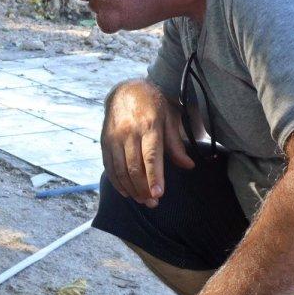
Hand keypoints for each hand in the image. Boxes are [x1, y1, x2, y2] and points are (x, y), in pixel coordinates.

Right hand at [101, 80, 193, 207]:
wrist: (126, 91)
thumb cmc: (153, 106)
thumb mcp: (170, 119)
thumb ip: (176, 144)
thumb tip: (188, 166)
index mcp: (149, 125)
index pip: (150, 156)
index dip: (154, 176)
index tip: (158, 194)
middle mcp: (129, 132)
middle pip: (134, 167)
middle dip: (143, 189)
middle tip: (153, 203)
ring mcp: (114, 137)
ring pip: (120, 170)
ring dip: (131, 189)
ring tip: (142, 200)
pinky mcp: (105, 141)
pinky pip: (109, 166)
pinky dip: (117, 182)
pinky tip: (126, 192)